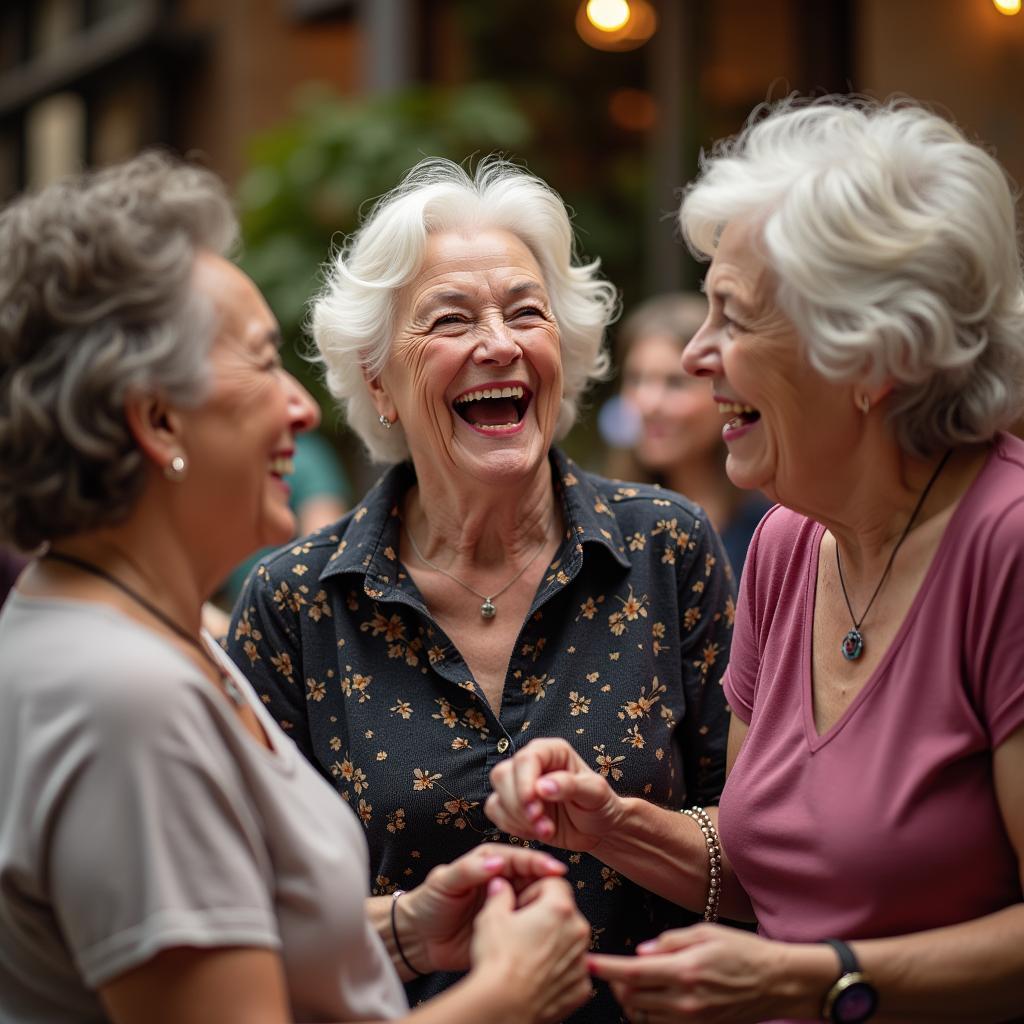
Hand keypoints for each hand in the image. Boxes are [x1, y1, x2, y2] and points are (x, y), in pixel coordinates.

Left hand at [400, 844, 568, 972]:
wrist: (419, 940)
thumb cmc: (429, 903)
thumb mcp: (444, 881)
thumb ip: (468, 869)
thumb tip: (498, 862)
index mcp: (490, 861)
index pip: (521, 858)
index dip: (539, 863)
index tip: (556, 869)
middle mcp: (504, 881)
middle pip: (535, 879)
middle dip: (550, 885)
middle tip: (564, 896)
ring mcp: (508, 906)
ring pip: (536, 903)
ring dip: (548, 908)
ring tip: (561, 916)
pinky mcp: (509, 930)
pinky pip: (529, 927)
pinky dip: (541, 930)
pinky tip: (552, 936)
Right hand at [472, 875, 593, 1023]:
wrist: (503, 1007)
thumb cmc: (498, 963)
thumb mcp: (491, 917)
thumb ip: (500, 895)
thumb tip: (500, 885)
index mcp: (559, 909)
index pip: (554, 883)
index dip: (535, 891)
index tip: (522, 904)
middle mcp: (577, 932)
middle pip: (565, 912)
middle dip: (546, 917)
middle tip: (522, 930)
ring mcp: (581, 961)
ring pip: (570, 941)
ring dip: (554, 943)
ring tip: (527, 955)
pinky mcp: (581, 987)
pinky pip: (572, 970)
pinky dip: (559, 970)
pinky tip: (537, 974)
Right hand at [485, 737, 623, 851]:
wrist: (598, 829)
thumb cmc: (600, 805)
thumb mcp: (595, 793)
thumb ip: (570, 785)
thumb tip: (542, 786)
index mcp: (552, 751)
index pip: (526, 759)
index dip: (524, 783)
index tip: (533, 807)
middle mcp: (532, 763)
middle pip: (503, 775)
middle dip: (520, 805)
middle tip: (543, 824)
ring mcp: (519, 784)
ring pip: (497, 794)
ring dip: (517, 819)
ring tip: (546, 831)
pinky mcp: (512, 804)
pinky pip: (495, 812)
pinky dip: (512, 826)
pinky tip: (534, 832)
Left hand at [589, 924, 799, 1022]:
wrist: (776, 983)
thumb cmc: (742, 951)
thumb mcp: (705, 932)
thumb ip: (669, 942)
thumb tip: (640, 952)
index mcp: (684, 971)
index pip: (633, 972)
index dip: (606, 968)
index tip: (587, 962)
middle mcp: (685, 1001)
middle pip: (631, 997)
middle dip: (616, 982)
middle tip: (614, 967)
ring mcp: (691, 1020)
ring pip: (642, 1015)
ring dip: (631, 998)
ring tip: (634, 979)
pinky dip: (648, 1011)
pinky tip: (653, 994)